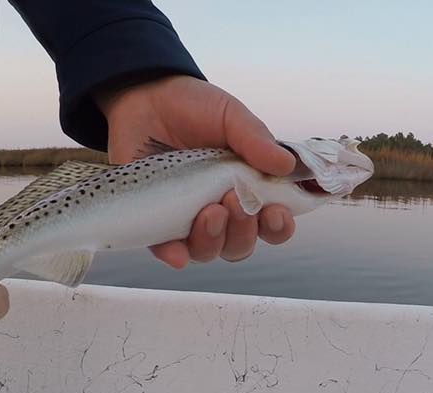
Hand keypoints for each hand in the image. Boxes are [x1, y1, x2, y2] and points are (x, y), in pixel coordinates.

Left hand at [97, 75, 297, 267]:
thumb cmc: (194, 109)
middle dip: (244, 230)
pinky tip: (177, 252)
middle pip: (241, 244)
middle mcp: (222, 212)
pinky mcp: (157, 220)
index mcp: (248, 189)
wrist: (145, 98)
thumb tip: (287, 165)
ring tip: (210, 212)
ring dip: (214, 239)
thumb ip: (256, 139)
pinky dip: (175, 255)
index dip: (278, 227)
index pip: (271, 224)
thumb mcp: (230, 116)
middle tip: (234, 200)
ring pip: (208, 251)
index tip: (276, 212)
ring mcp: (188, 219)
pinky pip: (167, 249)